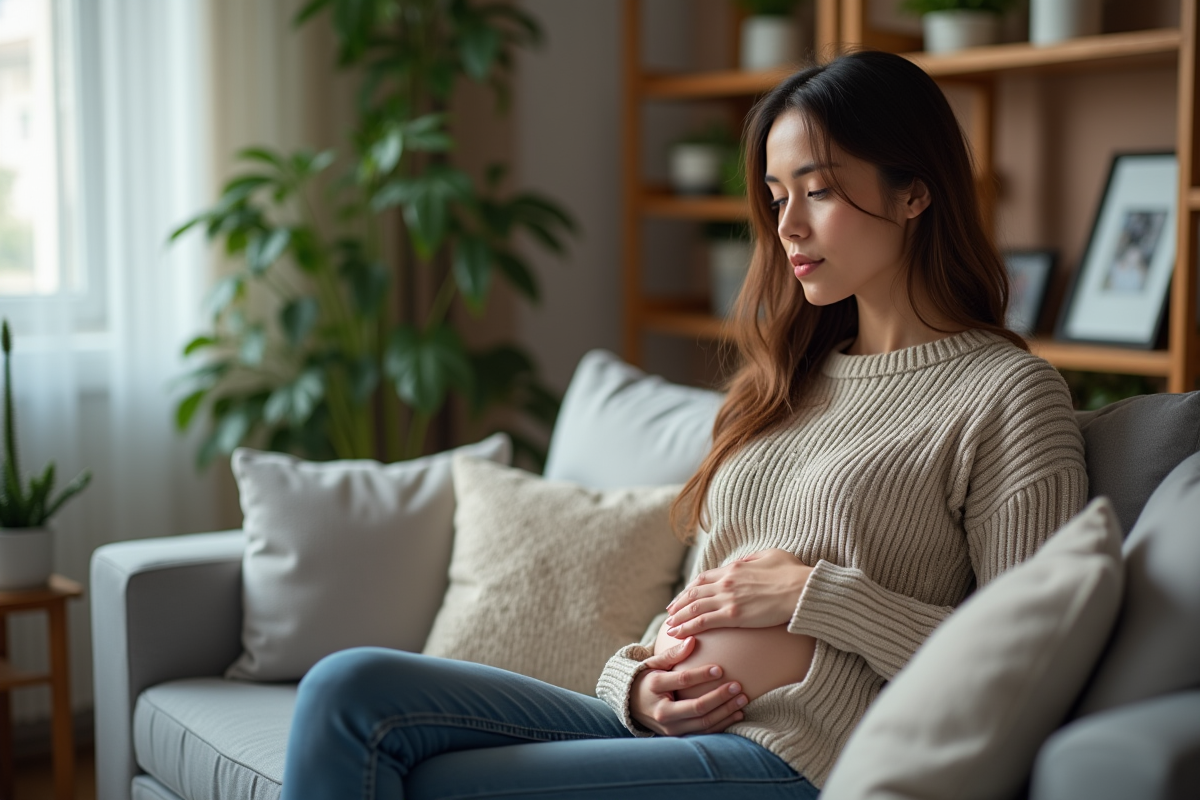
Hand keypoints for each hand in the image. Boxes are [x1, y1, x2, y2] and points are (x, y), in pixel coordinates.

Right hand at [630, 635, 748, 735]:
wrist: (632, 705)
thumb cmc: (647, 679)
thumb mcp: (654, 663)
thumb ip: (673, 653)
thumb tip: (692, 640)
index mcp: (654, 687)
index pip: (682, 681)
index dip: (702, 675)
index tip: (721, 668)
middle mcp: (662, 712)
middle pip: (696, 707)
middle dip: (720, 697)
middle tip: (737, 686)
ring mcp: (671, 727)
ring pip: (703, 723)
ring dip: (726, 711)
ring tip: (742, 699)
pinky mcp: (679, 735)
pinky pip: (704, 732)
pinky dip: (722, 724)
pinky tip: (737, 713)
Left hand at [664, 549, 811, 637]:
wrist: (802, 589)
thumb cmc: (793, 573)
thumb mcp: (771, 555)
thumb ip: (753, 559)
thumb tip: (745, 561)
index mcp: (734, 568)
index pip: (704, 578)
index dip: (691, 588)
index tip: (684, 596)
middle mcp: (726, 582)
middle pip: (694, 593)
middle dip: (679, 603)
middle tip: (670, 612)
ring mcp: (728, 598)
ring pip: (694, 607)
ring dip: (679, 617)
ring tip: (670, 626)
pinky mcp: (734, 615)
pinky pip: (703, 621)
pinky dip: (687, 626)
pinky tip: (678, 633)